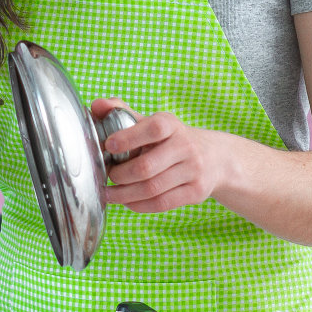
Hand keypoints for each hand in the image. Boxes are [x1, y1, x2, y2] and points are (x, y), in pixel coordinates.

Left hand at [91, 97, 226, 212]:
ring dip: (124, 194)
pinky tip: (127, 201)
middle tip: (107, 176)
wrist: (215, 158)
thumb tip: (96, 105)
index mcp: (172, 125)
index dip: (129, 138)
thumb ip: (122, 112)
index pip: (153, 129)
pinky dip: (139, 205)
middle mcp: (186, 146)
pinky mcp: (196, 192)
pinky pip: (162, 204)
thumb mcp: (153, 123)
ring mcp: (193, 171)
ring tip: (109, 193)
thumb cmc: (172, 140)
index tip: (109, 146)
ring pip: (152, 189)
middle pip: (147, 167)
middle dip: (120, 175)